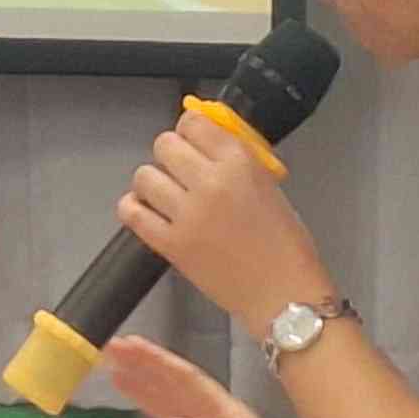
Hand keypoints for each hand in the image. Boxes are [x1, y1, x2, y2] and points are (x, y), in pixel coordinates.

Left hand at [120, 113, 331, 328]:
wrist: (283, 294)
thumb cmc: (286, 244)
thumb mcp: (268, 187)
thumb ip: (235, 160)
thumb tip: (206, 140)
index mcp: (239, 163)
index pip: (193, 123)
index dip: (190, 131)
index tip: (193, 141)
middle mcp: (210, 182)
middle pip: (164, 144)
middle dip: (171, 154)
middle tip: (181, 170)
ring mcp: (187, 214)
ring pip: (144, 175)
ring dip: (152, 181)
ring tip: (166, 194)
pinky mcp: (170, 244)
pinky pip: (132, 212)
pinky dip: (135, 208)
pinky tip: (148, 211)